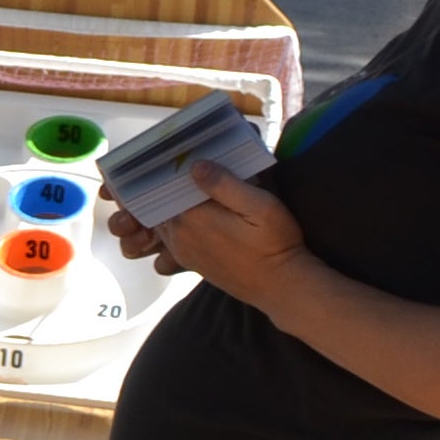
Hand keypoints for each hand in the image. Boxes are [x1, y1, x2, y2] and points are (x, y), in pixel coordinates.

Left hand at [143, 165, 311, 307]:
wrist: (281, 286)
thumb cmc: (275, 243)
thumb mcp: (260, 206)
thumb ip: (225, 185)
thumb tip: (195, 165)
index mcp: (192, 217)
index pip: (165, 185)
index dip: (169, 169)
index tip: (177, 153)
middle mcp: (179, 234)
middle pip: (158, 202)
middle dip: (166, 185)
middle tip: (182, 164)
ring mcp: (181, 250)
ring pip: (161, 220)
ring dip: (169, 204)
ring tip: (188, 187)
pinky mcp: (189, 261)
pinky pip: (168, 237)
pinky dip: (173, 223)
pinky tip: (193, 213)